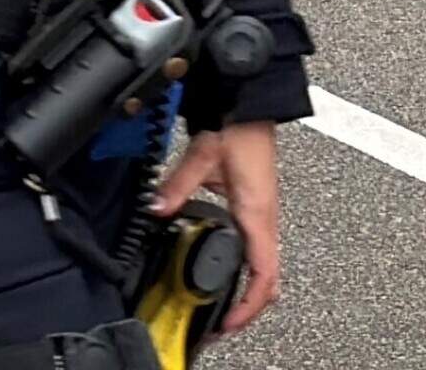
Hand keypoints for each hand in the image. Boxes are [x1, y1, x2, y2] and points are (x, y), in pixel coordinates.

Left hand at [151, 121, 281, 333]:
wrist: (250, 102)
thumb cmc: (238, 126)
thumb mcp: (203, 157)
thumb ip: (178, 185)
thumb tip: (158, 208)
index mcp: (257, 212)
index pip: (263, 274)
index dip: (249, 305)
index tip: (231, 322)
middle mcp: (265, 217)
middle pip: (268, 277)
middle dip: (249, 306)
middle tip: (223, 322)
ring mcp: (262, 212)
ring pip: (265, 263)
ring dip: (249, 288)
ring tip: (224, 304)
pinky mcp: (256, 204)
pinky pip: (258, 246)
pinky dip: (247, 266)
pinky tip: (225, 265)